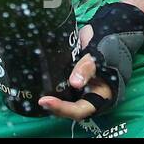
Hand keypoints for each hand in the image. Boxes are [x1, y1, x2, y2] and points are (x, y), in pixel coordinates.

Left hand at [38, 2, 143, 119]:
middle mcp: (86, 95)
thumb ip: (88, 68)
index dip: (63, 109)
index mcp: (98, 96)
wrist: (107, 34)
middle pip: (67, 107)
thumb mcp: (102, 57)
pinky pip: (56, 83)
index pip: (79, 110)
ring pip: (61, 97)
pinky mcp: (68, 76)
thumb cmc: (109, 49)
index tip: (46, 101)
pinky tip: (35, 78)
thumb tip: (74, 83)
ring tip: (34, 91)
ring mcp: (77, 86)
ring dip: (49, 95)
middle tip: (39, 99)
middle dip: (53, 106)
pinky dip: (47, 82)